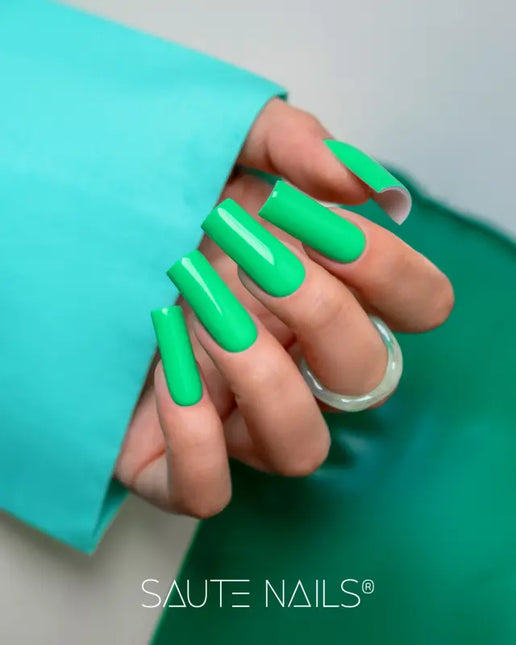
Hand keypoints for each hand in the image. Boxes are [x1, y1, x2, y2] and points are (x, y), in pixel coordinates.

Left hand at [115, 99, 453, 516]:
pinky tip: (162, 367)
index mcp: (326, 297)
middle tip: (251, 254)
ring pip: (300, 450)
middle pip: (365, 375)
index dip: (390, 268)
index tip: (316, 221)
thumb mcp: (228, 150)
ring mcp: (239, 421)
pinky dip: (190, 436)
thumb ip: (296, 145)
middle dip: (318, 308)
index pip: (420, 306)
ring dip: (260, 374)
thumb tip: (361, 185)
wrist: (73, 246)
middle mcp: (297, 366)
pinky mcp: (175, 463)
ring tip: (203, 310)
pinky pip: (207, 491)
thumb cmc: (161, 206)